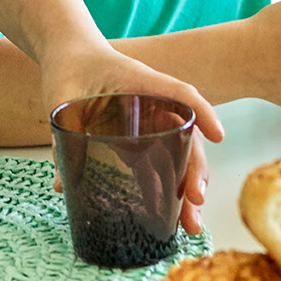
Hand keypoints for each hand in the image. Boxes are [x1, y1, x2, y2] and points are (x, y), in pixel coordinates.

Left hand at [40, 42, 225, 235]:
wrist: (68, 56)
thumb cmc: (69, 68)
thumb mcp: (62, 97)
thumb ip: (63, 134)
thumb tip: (64, 185)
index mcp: (141, 83)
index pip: (180, 94)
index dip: (201, 112)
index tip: (217, 136)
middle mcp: (153, 104)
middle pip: (184, 138)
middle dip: (194, 173)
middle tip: (196, 204)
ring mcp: (147, 123)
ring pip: (174, 158)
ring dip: (183, 192)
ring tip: (189, 225)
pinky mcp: (135, 139)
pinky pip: (154, 165)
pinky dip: (162, 191)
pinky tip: (166, 218)